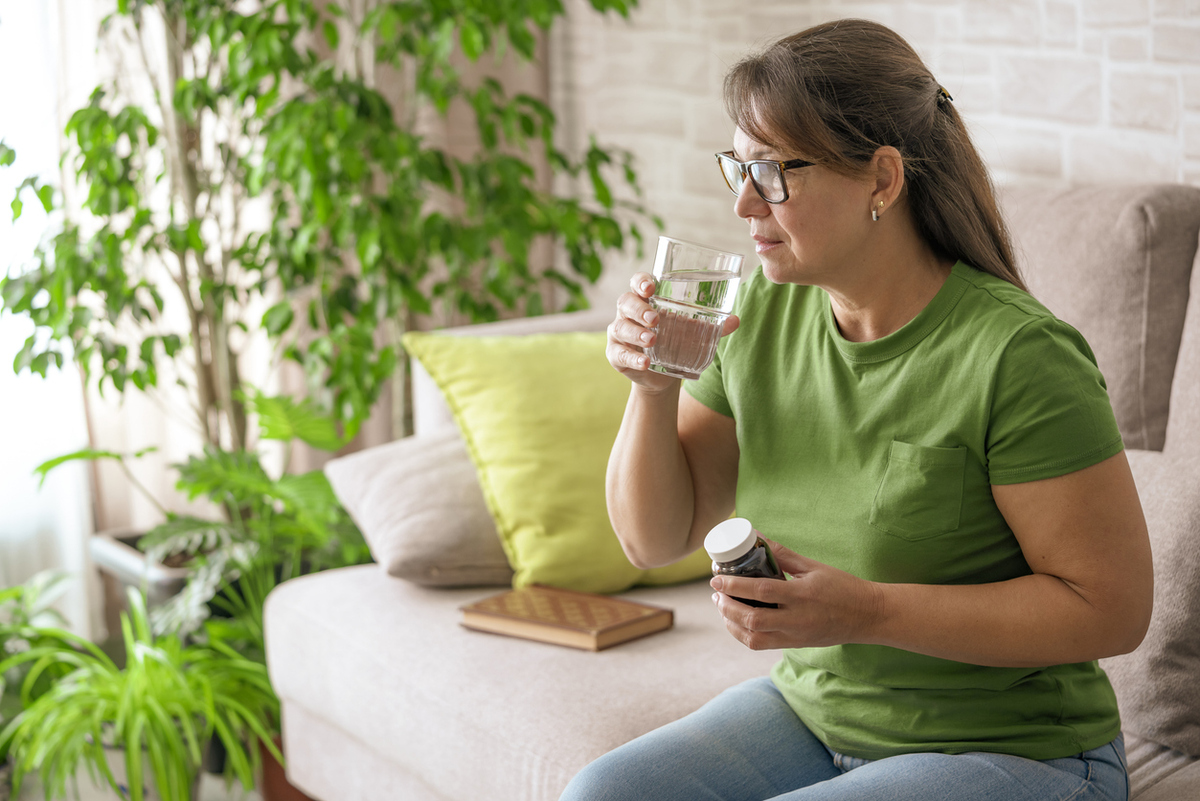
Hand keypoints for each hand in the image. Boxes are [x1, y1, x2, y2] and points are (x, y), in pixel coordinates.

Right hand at [605, 272, 738, 392]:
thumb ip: (712, 327)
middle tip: (655, 319)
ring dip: (636, 333)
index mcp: (646, 299)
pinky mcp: (616, 354)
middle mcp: (628, 313)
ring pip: (620, 327)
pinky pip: (620, 354)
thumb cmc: (676, 343)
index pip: (638, 282)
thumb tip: (735, 320)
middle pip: (625, 302)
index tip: (651, 287)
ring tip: (652, 340)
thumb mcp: (694, 333)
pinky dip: (632, 359)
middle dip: (639, 309)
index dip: (641, 281)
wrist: (662, 376)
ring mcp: (619, 333)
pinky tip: (644, 363)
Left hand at [709, 539, 883, 650]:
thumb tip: (757, 536)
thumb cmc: (842, 587)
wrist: (867, 616)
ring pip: (753, 638)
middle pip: (752, 619)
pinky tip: (736, 621)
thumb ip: (783, 555)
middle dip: (727, 606)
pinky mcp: (794, 645)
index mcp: (802, 595)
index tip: (716, 578)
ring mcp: (795, 636)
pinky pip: (761, 644)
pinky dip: (743, 634)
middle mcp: (796, 620)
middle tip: (715, 593)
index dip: (734, 585)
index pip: (761, 591)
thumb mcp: (813, 567)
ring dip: (732, 623)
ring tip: (722, 607)